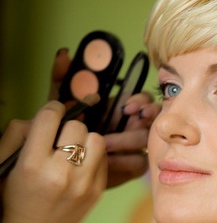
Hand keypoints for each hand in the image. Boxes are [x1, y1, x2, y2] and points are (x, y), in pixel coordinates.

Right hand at [1, 102, 106, 222]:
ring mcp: (83, 184)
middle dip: (67, 128)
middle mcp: (61, 174)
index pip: (50, 117)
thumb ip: (21, 132)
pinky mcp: (98, 191)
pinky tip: (80, 166)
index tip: (51, 114)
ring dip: (84, 140)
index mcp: (32, 165)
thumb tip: (49, 113)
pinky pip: (104, 158)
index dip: (51, 110)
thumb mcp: (6, 163)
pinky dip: (93, 157)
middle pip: (77, 126)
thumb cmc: (14, 196)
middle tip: (59, 139)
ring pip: (96, 139)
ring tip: (73, 150)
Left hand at [49, 48, 159, 187]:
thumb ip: (62, 81)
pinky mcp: (131, 166)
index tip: (127, 104)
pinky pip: (139, 162)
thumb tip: (63, 54)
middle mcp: (130, 125)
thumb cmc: (62, 136)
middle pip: (151, 117)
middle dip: (144, 116)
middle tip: (130, 118)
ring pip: (146, 140)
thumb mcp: (60, 106)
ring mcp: (132, 147)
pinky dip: (125, 159)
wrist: (58, 168)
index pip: (143, 98)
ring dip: (129, 140)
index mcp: (119, 109)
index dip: (140, 99)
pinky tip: (108, 159)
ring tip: (105, 143)